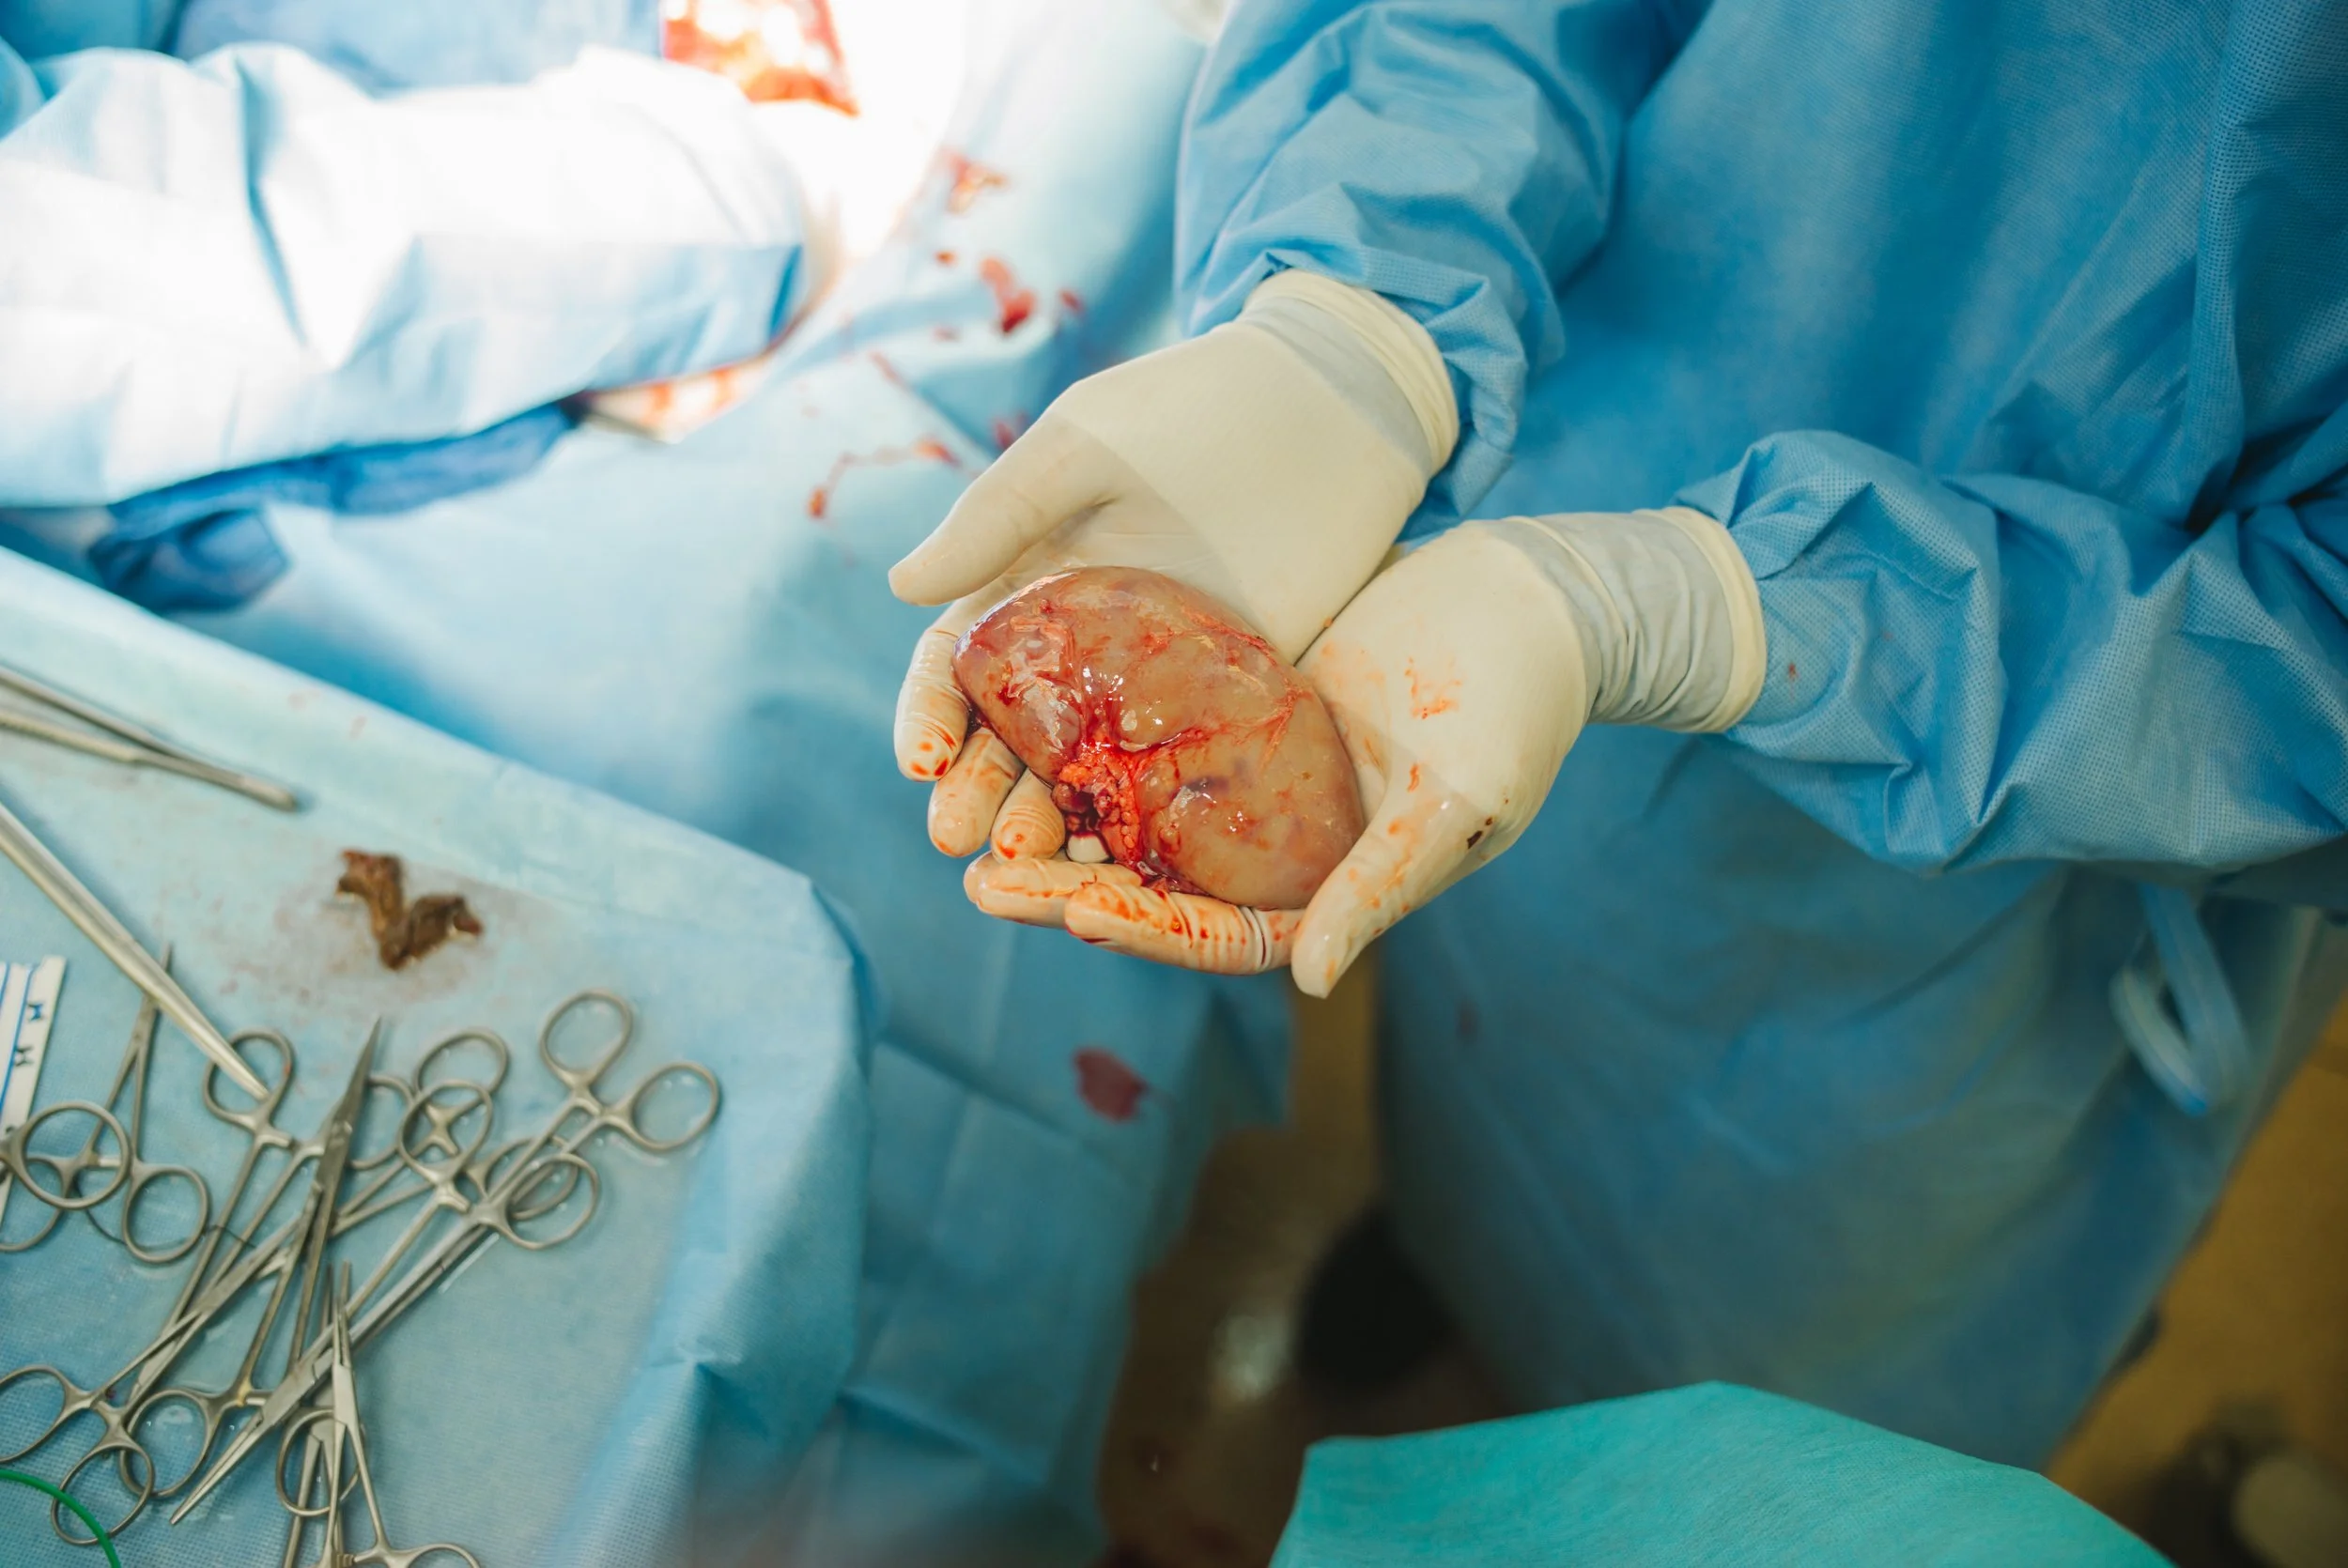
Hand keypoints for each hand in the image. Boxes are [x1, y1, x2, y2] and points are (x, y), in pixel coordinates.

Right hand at [888, 271, 1456, 864]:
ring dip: (1047, 818)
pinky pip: (1172, 775)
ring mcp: (1153, 681)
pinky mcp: (1228, 703)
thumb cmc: (1194, 406)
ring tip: (1029, 863)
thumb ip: (998, 516)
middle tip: (959, 841)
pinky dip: (1139, 822)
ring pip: (1083, 770)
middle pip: (1011, 736)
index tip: (922, 764)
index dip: (929, 716)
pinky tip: (1120, 860)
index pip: (956, 665)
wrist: (1335, 403)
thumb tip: (901, 589)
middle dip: (977, 791)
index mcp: (1028, 582)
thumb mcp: (1085, 447)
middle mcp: (1081, 644)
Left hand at [961, 508, 1766, 992]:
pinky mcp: (1241, 707)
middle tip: (979, 878)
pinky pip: (1152, 737)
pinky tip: (1024, 730)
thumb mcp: (1457, 802)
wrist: (1537, 599)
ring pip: (1139, 818)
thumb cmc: (1520, 706)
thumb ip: (1381, 885)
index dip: (1148, 932)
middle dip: (1069, 889)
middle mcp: (1282, 845)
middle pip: (1157, 885)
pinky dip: (1093, 743)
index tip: (1073, 916)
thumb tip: (1308, 981)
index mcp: (1332, 887)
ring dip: (1061, 823)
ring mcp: (1255, 777)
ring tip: (974, 822)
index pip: (1220, 934)